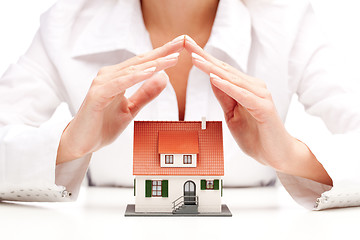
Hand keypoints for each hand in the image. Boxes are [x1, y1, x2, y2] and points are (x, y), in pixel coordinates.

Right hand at [56, 36, 184, 163]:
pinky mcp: (97, 95)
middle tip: (182, 42)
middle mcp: (110, 76)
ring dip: (154, 63)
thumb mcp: (131, 109)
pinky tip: (151, 71)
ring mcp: (102, 84)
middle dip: (163, 51)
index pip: (144, 63)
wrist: (81, 143)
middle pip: (140, 61)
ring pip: (132, 71)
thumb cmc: (103, 126)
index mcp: (118, 78)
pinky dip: (136, 77)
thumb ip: (146, 94)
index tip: (181, 46)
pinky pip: (120, 83)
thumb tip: (165, 78)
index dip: (163, 54)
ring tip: (173, 57)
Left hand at [185, 36, 331, 184]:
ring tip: (195, 58)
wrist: (277, 155)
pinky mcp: (264, 107)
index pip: (221, 71)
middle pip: (224, 69)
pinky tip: (214, 79)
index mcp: (245, 88)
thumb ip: (225, 97)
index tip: (187, 48)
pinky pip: (243, 95)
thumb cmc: (256, 136)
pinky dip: (228, 87)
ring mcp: (260, 96)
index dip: (203, 59)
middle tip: (186, 43)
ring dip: (212, 68)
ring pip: (232, 79)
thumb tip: (212, 79)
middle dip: (204, 56)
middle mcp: (253, 87)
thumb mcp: (232, 115)